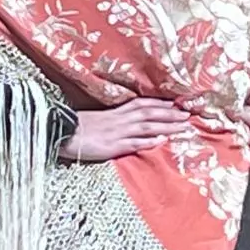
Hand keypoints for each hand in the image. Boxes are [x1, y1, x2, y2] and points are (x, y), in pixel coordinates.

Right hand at [58, 98, 191, 161]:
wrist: (60, 132)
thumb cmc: (78, 128)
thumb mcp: (99, 120)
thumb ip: (116, 120)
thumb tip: (132, 122)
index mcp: (117, 112)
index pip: (144, 104)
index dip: (162, 104)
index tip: (178, 105)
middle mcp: (120, 119)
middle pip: (150, 113)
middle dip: (171, 114)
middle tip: (189, 115)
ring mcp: (117, 132)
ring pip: (147, 126)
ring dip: (167, 125)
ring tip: (184, 126)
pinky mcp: (112, 145)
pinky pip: (133, 143)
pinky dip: (148, 141)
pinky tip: (162, 141)